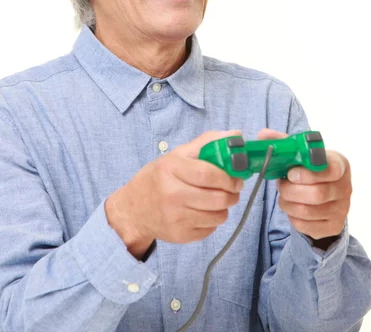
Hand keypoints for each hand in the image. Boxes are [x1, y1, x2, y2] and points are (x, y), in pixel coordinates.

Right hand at [105, 130, 244, 256]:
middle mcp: (172, 194)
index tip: (237, 177)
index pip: (207, 174)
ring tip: (218, 199)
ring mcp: (176, 218)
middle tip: (233, 189)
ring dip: (224, 207)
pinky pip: (210, 229)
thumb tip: (236, 135)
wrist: (133, 210)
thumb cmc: (159, 178)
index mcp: (170, 169)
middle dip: (232, 193)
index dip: (228, 177)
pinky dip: (213, 221)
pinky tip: (203, 211)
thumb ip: (207, 143)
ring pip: (218, 216)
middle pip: (217, 198)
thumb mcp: (177, 155)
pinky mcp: (180, 235)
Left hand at [258, 129, 351, 245]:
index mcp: (340, 165)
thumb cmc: (311, 170)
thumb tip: (263, 135)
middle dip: (290, 190)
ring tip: (283, 195)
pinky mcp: (333, 226)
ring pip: (308, 211)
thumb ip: (284, 143)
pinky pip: (306, 225)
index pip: (331, 169)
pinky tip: (291, 207)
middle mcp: (345, 188)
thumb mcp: (302, 154)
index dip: (308, 173)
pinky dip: (292, 216)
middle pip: (317, 194)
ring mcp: (341, 210)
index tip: (290, 173)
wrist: (327, 196)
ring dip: (288, 203)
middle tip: (281, 185)